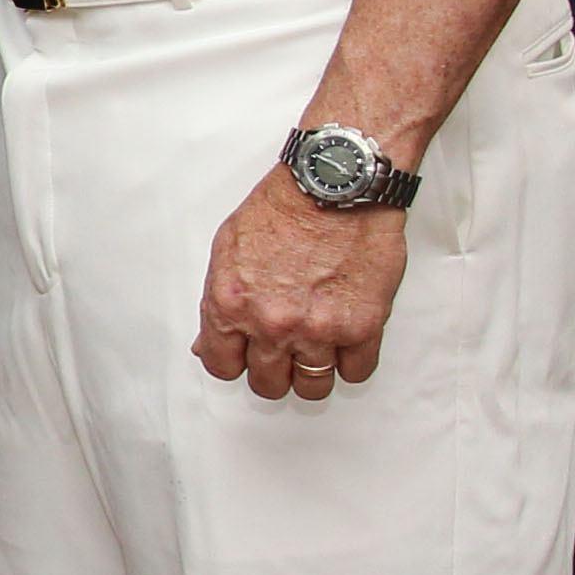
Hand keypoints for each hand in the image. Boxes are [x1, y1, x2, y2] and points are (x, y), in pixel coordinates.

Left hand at [197, 166, 408, 401]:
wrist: (335, 187)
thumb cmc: (284, 209)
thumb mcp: (227, 251)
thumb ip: (218, 303)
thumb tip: (211, 342)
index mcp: (231, 305)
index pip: (223, 367)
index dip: (236, 363)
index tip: (246, 357)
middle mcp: (272, 324)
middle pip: (269, 383)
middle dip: (275, 372)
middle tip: (284, 355)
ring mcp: (319, 329)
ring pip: (313, 387)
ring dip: (314, 373)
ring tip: (316, 351)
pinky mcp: (363, 327)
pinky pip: (357, 372)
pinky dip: (352, 362)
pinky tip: (345, 343)